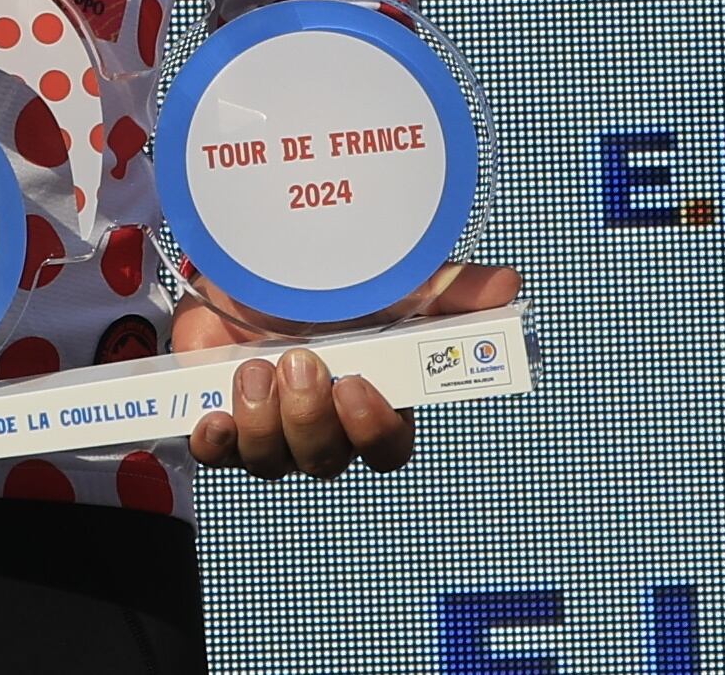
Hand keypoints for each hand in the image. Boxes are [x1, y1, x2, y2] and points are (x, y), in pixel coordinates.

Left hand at [176, 260, 521, 478]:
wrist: (243, 261)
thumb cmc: (322, 280)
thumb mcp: (385, 277)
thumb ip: (447, 287)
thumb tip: (511, 284)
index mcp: (367, 401)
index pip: (385, 448)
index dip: (373, 429)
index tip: (357, 386)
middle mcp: (320, 427)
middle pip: (326, 460)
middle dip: (311, 418)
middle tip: (298, 363)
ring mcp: (268, 429)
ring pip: (272, 462)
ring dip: (263, 418)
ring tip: (254, 367)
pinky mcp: (221, 420)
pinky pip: (218, 456)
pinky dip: (216, 440)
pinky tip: (213, 415)